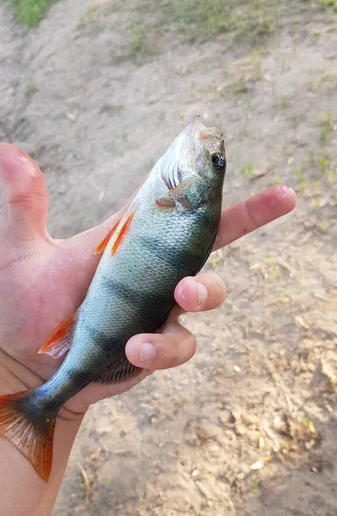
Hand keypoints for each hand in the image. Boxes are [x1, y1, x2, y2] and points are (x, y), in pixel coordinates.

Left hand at [0, 143, 295, 416]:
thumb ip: (22, 208)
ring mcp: (159, 307)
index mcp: (130, 236)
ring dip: (203, 292)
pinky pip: (176, 343)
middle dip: (247, 220)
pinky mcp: (156, 344)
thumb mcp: (19, 254)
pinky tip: (135, 346)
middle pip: (212, 238)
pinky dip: (163, 345)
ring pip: (206, 292)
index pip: (181, 200)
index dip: (220, 182)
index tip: (274, 180)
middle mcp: (153, 267)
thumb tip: (8, 151)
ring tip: (180, 297)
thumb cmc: (21, 306)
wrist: (27, 364)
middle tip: (273, 204)